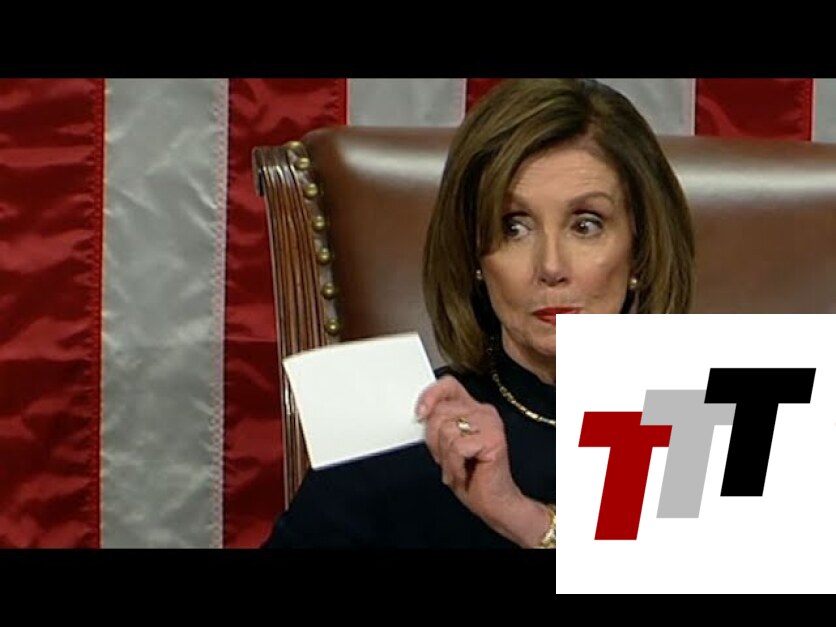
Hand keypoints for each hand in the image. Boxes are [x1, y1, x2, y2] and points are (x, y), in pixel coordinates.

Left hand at [416, 375, 549, 546]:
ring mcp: (490, 423)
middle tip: (445, 458)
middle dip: (434, 440)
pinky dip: (454, 465)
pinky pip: (457, 447)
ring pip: (447, 430)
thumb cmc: (470, 476)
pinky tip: (462, 473)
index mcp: (472, 409)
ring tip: (456, 467)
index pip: (449, 385)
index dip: (431, 395)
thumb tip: (420, 413)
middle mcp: (483, 411)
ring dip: (445, 457)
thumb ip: (437, 425)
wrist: (493, 503)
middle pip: (441, 411)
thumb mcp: (446, 445)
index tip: (419, 414)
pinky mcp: (493, 438)